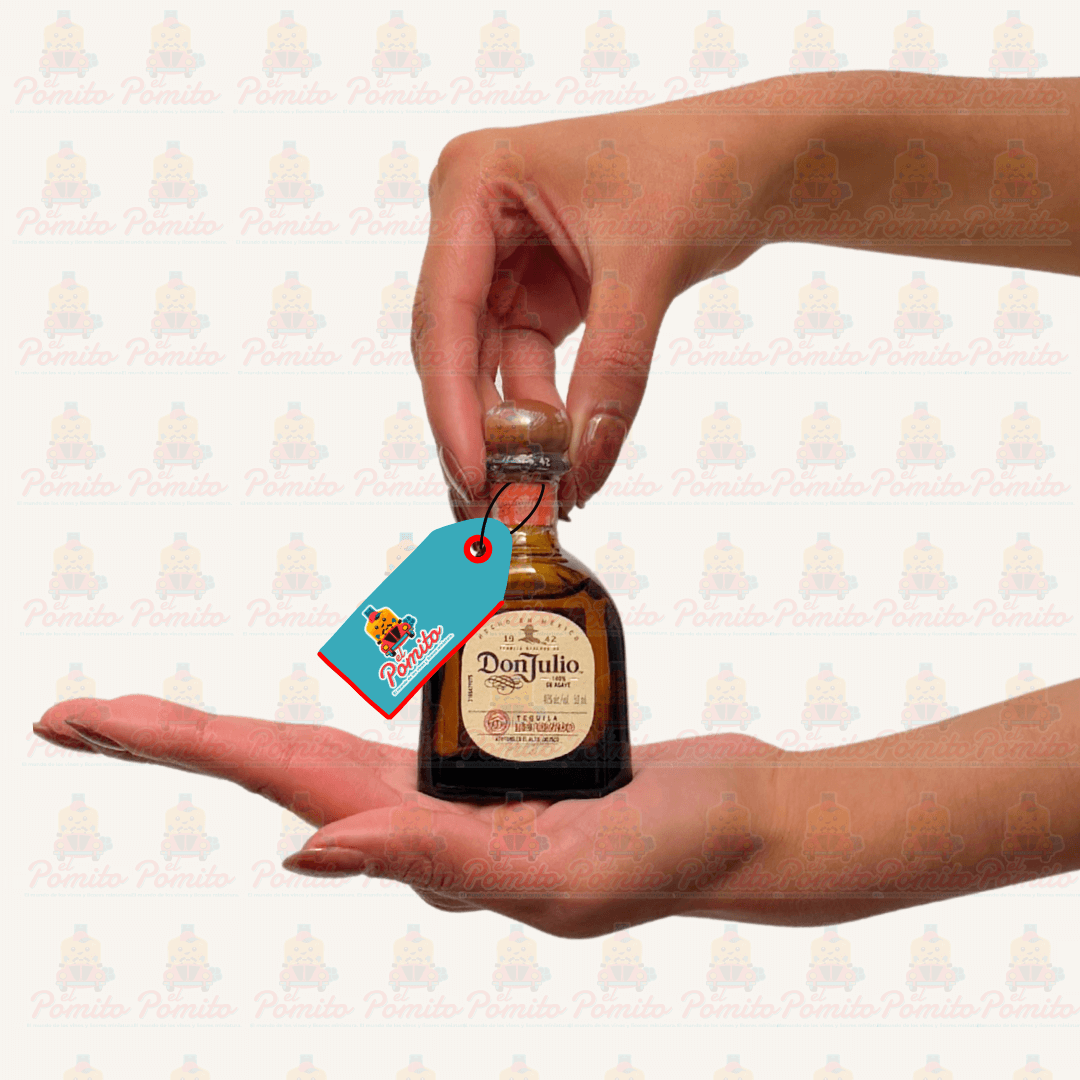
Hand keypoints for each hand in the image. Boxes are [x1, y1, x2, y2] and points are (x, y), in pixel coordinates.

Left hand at [33, 695, 771, 938]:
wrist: (744, 821)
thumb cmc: (675, 852)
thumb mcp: (561, 871)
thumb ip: (441, 862)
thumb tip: (305, 852)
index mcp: (427, 838)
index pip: (276, 779)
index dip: (175, 743)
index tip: (75, 718)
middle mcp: (425, 813)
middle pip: (275, 763)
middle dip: (171, 741)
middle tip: (73, 718)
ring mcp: (458, 784)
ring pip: (334, 742)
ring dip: (243, 734)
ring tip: (152, 727)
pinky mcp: (497, 752)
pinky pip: (415, 716)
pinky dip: (364, 695)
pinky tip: (333, 698)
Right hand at [413, 109, 767, 520]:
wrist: (752, 160)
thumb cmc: (699, 169)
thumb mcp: (645, 270)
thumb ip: (612, 371)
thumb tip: (582, 466)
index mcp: (474, 182)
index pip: (445, 313)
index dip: (453, 404)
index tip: (473, 474)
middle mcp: (473, 223)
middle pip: (454, 349)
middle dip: (478, 431)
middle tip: (493, 507)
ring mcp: (500, 262)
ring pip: (487, 370)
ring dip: (510, 435)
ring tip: (528, 501)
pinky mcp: (535, 295)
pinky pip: (525, 371)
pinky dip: (541, 419)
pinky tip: (556, 466)